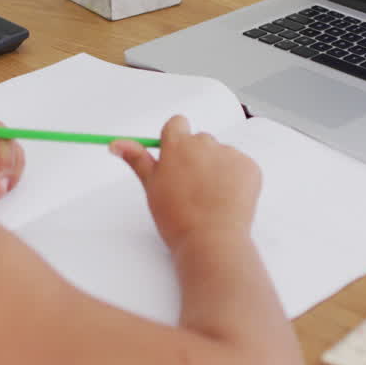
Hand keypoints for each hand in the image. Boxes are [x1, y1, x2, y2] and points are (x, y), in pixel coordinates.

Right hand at [109, 115, 261, 251]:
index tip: (175, 160)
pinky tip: (227, 200)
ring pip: (221, 154)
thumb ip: (137, 159)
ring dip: (216, 168)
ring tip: (210, 198)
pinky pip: (241, 166)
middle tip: (191, 187)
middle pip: (200, 140)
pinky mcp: (250, 167)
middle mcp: (205, 143)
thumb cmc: (177, 218)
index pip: (177, 123)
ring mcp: (230, 154)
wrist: (211, 241)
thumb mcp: (151, 186)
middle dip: (196, 158)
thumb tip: (116, 143)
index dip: (176, 141)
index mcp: (177, 145)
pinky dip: (236, 179)